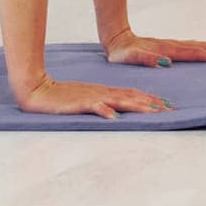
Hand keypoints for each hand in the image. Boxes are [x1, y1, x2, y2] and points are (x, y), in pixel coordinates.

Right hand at [15, 74, 173, 119]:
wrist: (36, 89)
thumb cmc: (59, 96)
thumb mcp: (84, 98)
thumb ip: (100, 103)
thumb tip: (117, 113)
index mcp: (102, 91)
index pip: (130, 94)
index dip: (149, 99)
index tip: (167, 105)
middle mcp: (100, 93)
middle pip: (130, 97)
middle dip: (150, 104)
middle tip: (169, 109)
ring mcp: (89, 97)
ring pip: (117, 101)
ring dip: (135, 106)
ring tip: (151, 112)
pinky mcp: (77, 103)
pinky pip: (93, 107)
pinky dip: (103, 111)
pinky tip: (113, 116)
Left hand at [102, 27, 205, 66]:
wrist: (114, 38)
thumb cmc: (121, 53)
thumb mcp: (129, 58)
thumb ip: (145, 59)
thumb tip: (165, 62)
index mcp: (167, 50)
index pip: (194, 53)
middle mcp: (172, 46)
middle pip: (201, 48)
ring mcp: (171, 45)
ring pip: (198, 46)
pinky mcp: (169, 47)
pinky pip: (191, 47)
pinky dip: (204, 48)